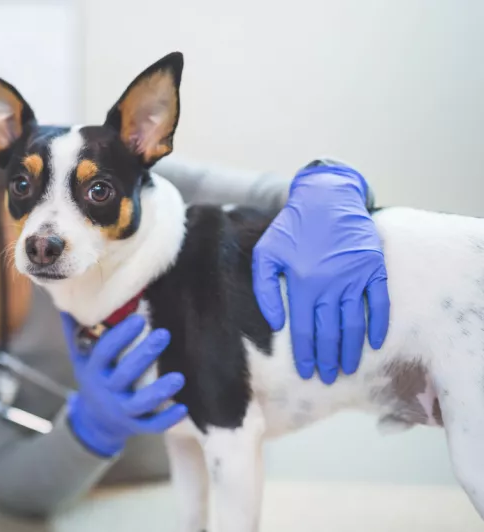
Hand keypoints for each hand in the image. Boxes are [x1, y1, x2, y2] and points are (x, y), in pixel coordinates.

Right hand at [60, 312, 187, 457]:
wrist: (93, 421)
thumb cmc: (92, 379)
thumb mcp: (80, 357)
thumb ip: (75, 331)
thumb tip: (67, 300)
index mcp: (93, 370)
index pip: (105, 351)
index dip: (120, 336)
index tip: (139, 319)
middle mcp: (106, 391)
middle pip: (124, 374)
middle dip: (144, 355)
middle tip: (164, 334)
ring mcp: (121, 410)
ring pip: (140, 403)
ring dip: (159, 391)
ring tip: (179, 377)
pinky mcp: (135, 425)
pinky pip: (151, 425)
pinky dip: (167, 418)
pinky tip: (183, 407)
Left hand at [252, 160, 389, 383]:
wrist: (326, 197)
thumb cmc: (291, 227)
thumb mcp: (265, 253)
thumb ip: (265, 289)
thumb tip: (277, 322)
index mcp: (302, 282)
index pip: (304, 329)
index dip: (306, 354)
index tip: (308, 372)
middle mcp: (330, 284)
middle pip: (329, 332)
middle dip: (328, 359)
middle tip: (327, 378)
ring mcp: (355, 277)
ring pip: (353, 324)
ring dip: (351, 350)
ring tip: (347, 368)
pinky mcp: (374, 269)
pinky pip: (379, 303)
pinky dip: (379, 325)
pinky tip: (376, 343)